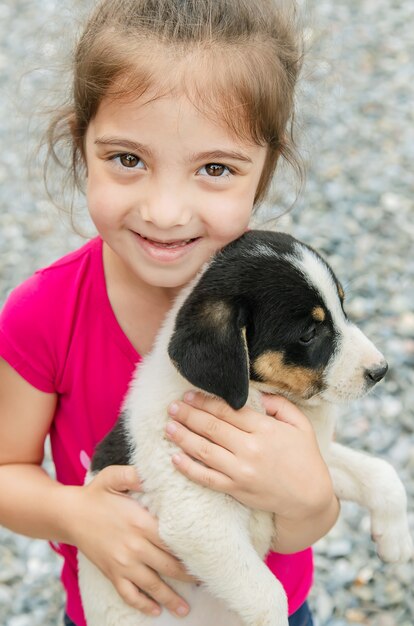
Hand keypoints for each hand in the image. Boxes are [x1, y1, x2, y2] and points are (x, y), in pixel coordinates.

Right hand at [68, 465, 192, 617]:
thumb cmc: (96, 493)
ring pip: (152, 585)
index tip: (207, 555)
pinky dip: (143, 605)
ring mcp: (123, 564)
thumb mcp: (114, 476)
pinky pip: (129, 595)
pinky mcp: (111, 574)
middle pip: (168, 566)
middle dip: (189, 576)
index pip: (172, 540)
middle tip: (205, 581)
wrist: (70, 514)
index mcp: (140, 523)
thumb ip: (135, 474)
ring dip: (171, 599)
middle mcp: (134, 546)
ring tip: (186, 609)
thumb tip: (154, 473)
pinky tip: (155, 611)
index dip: (191, 550)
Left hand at [166, 392, 334, 520]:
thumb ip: (280, 404)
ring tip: (168, 427)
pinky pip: (207, 478)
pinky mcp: (236, 489)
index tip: (189, 395)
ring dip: (183, 437)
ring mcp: (241, 471)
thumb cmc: (305, 458)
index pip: (228, 411)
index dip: (205, 402)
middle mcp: (250, 449)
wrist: (309, 498)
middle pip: (212, 428)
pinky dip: (189, 468)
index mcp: (265, 429)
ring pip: (205, 451)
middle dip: (188, 415)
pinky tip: (175, 458)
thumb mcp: (300, 425)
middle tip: (172, 407)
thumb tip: (259, 393)